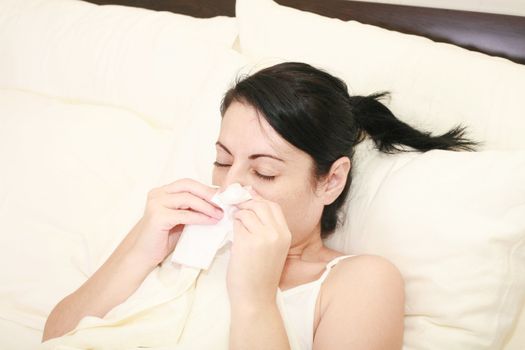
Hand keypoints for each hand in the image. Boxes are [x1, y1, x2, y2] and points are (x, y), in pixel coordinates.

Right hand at [127, 178, 223, 269]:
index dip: (206, 188)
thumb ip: (193, 209)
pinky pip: (185, 215)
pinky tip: (211, 221)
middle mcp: (157, 194)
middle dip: (208, 193)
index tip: (223, 197)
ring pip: (187, 198)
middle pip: (188, 185)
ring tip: (220, 214)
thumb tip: (217, 204)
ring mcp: (156, 204)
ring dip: (207, 206)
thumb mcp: (180, 219)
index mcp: (162, 191)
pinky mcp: (158, 217)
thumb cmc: (163, 238)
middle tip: (224, 203)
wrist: (143, 255)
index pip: (188, 183)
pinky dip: (200, 217)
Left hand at [227, 190, 291, 305]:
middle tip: (235, 207)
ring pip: (247, 212)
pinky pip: (237, 224)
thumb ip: (265, 227)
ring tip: (233, 224)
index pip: (273, 206)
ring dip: (237, 215)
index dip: (258, 199)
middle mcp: (277, 233)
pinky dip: (232, 226)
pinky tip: (232, 235)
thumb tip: (250, 200)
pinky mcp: (246, 242)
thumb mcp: (272, 248)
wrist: (255, 298)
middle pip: (260, 204)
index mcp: (286, 234)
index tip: (246, 198)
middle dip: (245, 202)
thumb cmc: (260, 274)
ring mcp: (262, 237)